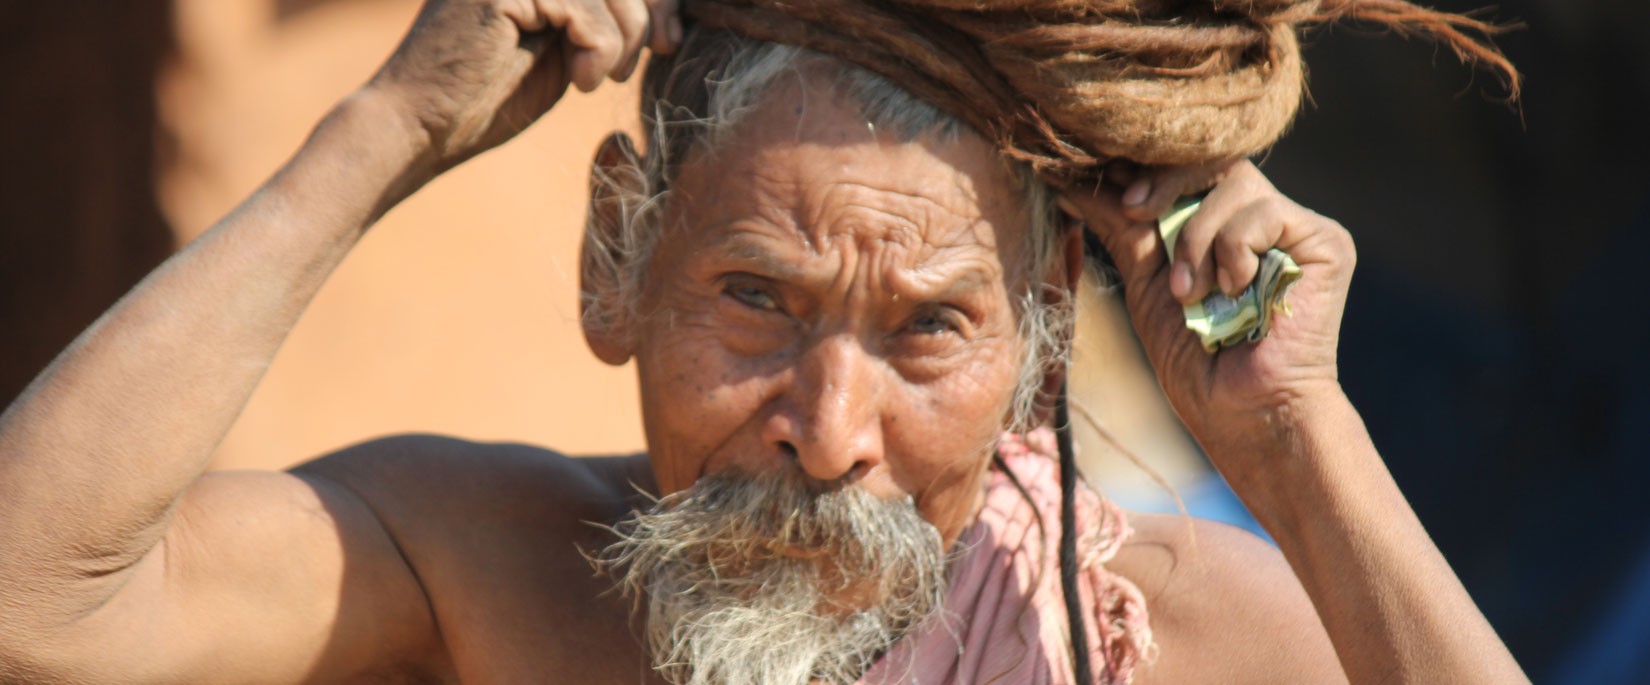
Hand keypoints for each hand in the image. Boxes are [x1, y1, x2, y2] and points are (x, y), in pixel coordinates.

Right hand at [367, 0, 680, 176]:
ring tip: (597, 76)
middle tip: (656, 52)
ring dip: (622, 37)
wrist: (420, 126)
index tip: (669, 40)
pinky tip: (579, 80)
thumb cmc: (487, 97)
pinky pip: (583, 8)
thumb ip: (598, 16)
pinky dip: (597, 49)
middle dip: (651, 10)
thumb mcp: (563, 46)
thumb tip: (661, 8)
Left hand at [1063, 160, 1355, 463]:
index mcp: (1220, 222)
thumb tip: (1069, 179)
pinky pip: (1262, 212)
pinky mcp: (1324, 242)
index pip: (1184, 166)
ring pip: (1233, 181)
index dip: (1143, 166)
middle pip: (1210, 156)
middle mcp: (1260, 217)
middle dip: (1163, 182)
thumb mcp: (1145, 281)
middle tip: (1134, 210)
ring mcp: (1293, 227)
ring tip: (1190, 292)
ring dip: (1195, 238)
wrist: (1240, 410)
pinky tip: (1234, 293)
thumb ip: (1121, 226)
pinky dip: (1233, 251)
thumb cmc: (1194, 357)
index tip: (1097, 176)